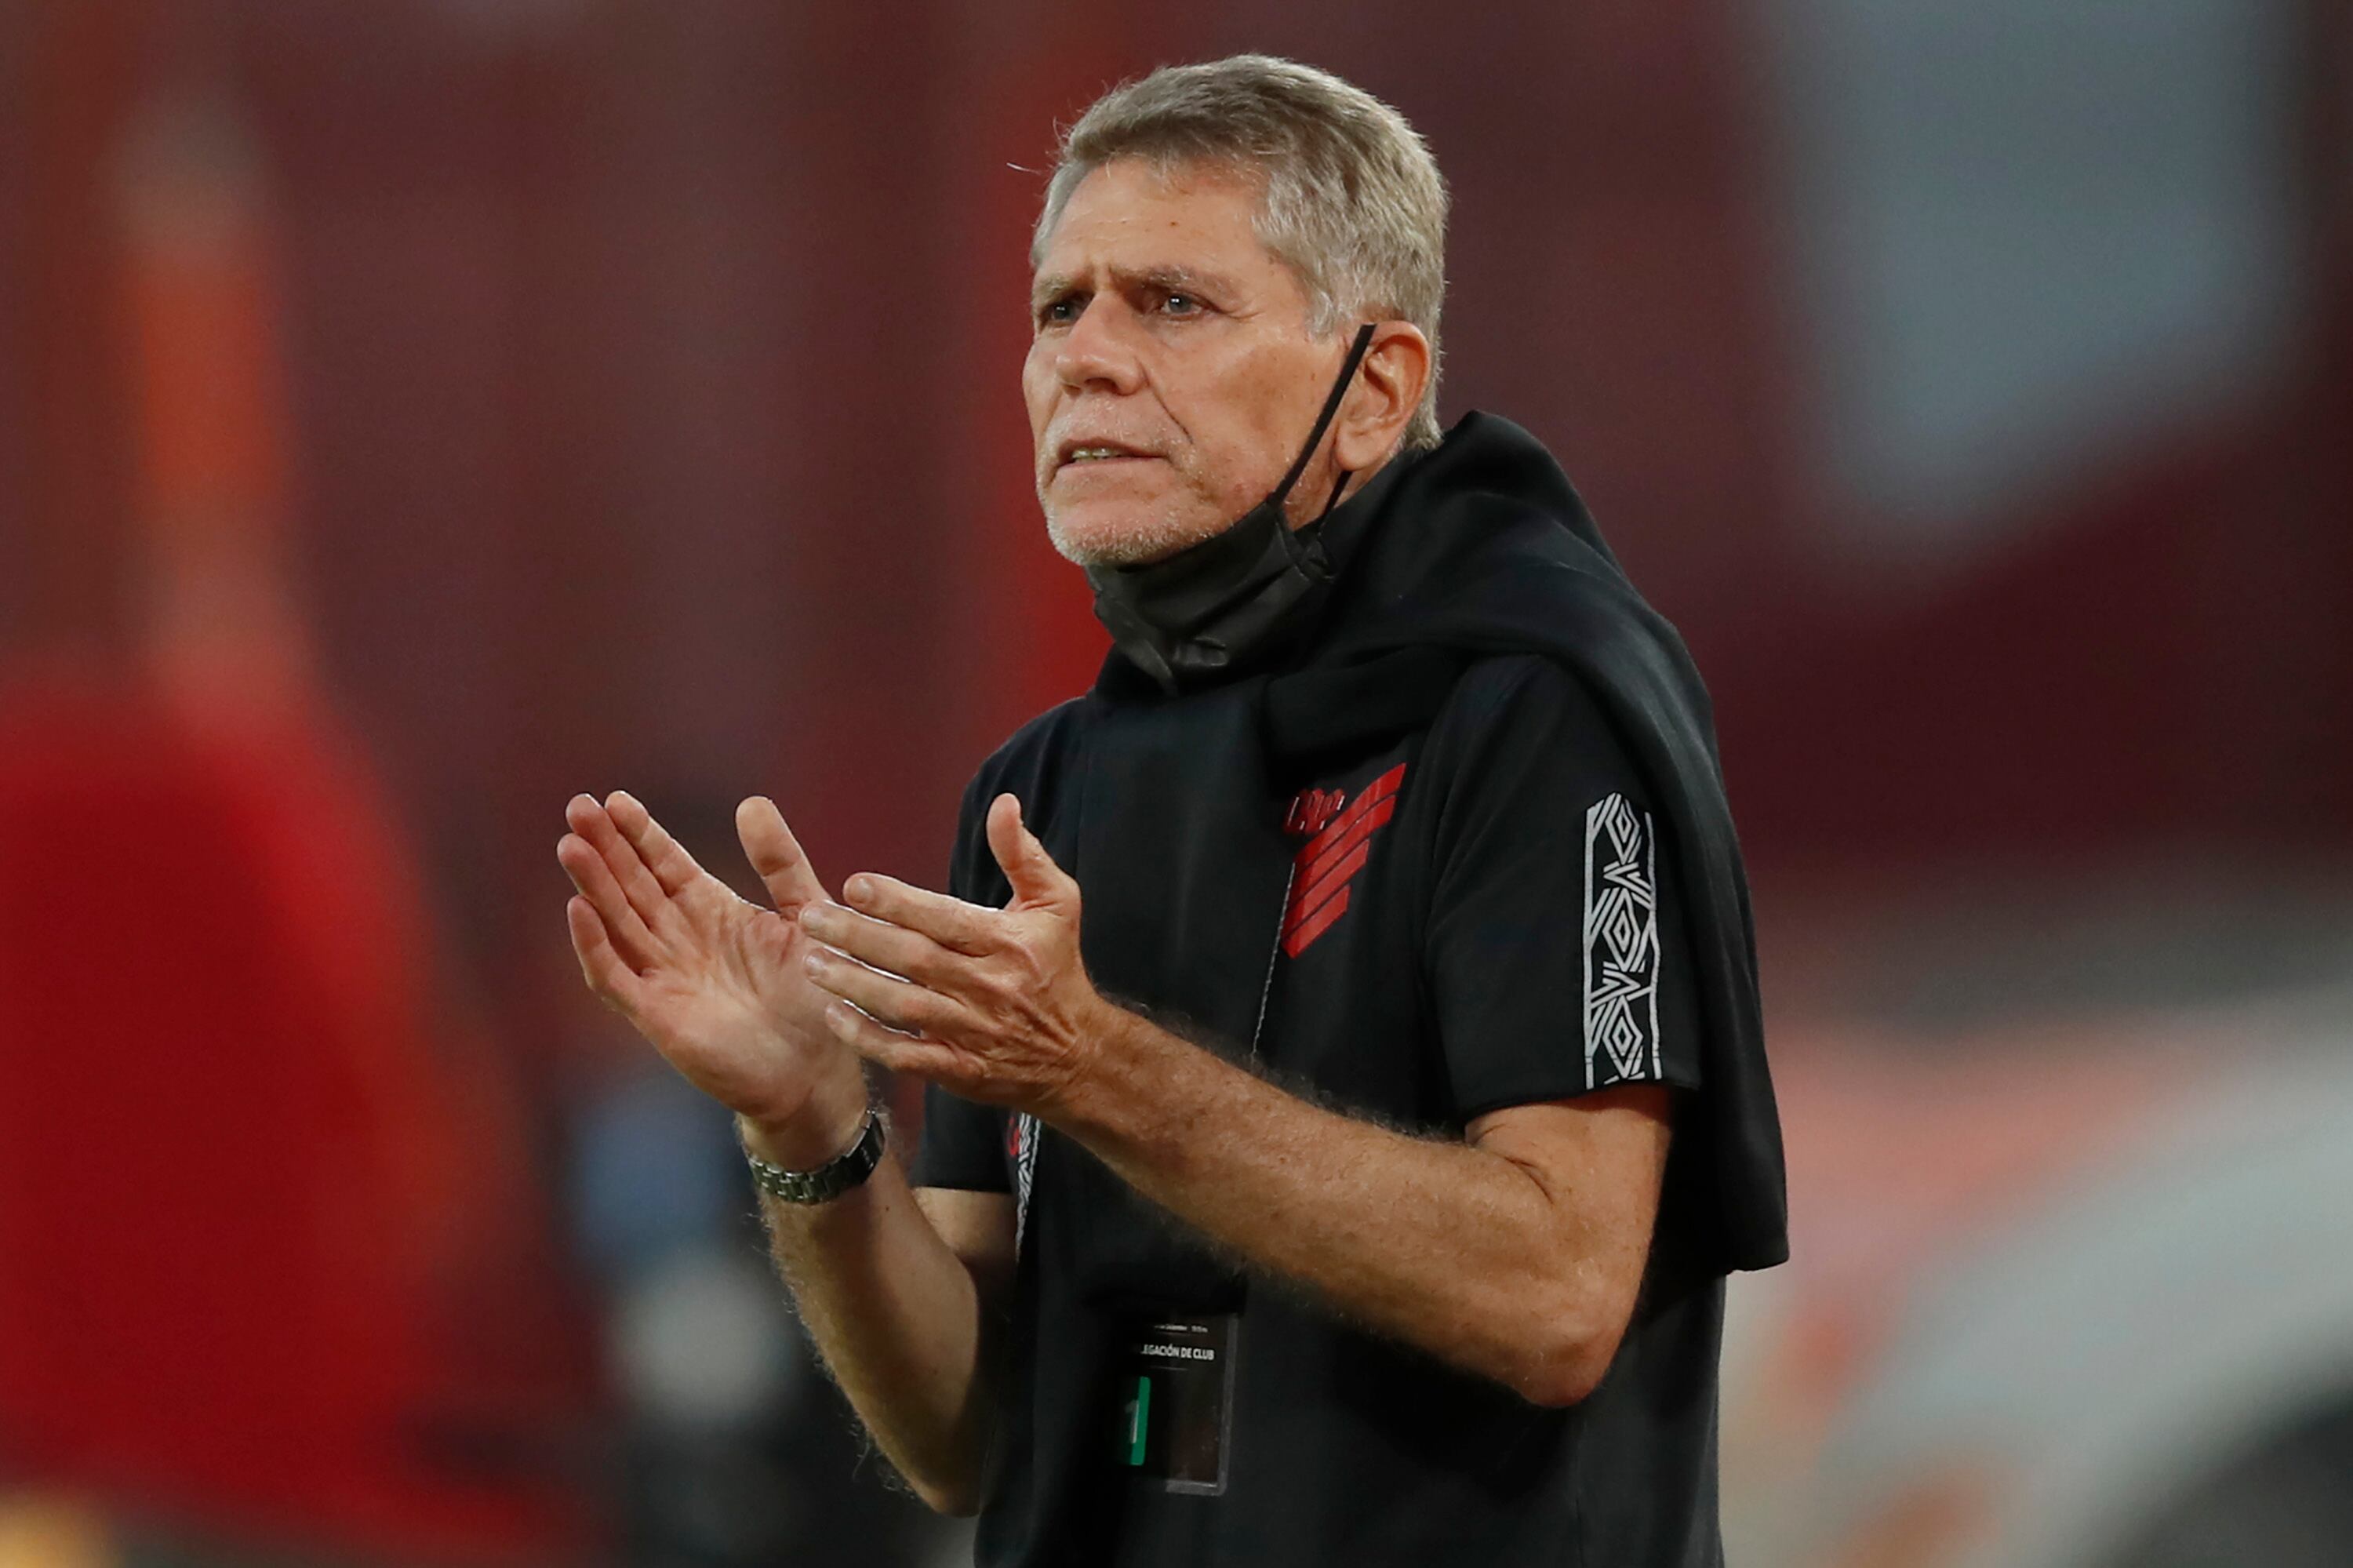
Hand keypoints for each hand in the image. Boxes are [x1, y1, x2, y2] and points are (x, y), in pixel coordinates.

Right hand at [558, 790, 864, 1142]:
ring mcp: (664, 977)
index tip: (616, 799)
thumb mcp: (806, 915)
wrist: (819, 1072)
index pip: (665, 864)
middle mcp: (681, 940)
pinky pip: (615, 977)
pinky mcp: (657, 1016)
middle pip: (633, 886)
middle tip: (578, 807)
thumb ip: (780, 862)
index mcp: (713, 912)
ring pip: (617, 923)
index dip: (641, 834)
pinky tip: (578, 910)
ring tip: (572, 845)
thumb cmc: (817, 997)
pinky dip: (594, 946)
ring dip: (593, 886)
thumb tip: (750, 802)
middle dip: (605, 848)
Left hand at [798, 794, 1114, 1117]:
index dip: (897, 902)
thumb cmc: (1057, 967)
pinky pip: (905, 1056)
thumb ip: (1022, 854)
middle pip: (913, 960)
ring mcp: (973, 1032)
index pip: (944, 918)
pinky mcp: (960, 1069)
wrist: (1078, 1053)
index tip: (853, 885)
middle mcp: (989, 986)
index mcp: (1008, 942)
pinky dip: (867, 1039)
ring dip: (853, 985)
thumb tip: (1003, 804)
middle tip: (811, 918)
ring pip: (903, 1007)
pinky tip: (834, 1016)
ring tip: (812, 962)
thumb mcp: (1055, 903)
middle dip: (857, 937)